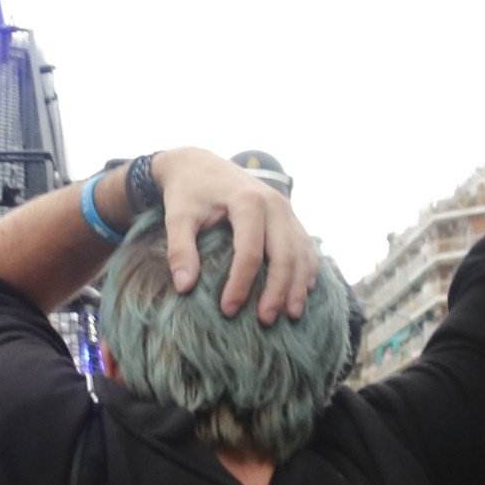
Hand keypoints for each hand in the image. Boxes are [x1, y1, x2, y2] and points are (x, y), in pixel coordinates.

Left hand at [152, 148, 320, 323]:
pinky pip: (306, 245)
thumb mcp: (177, 216)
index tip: (228, 310)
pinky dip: (307, 269)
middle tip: (266, 320)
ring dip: (298, 285)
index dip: (241, 283)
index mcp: (247, 201)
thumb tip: (184, 287)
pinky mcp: (290, 216)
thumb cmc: (188, 192)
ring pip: (301, 252)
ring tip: (291, 315)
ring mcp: (286, 209)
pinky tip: (303, 292)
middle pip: (284, 254)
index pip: (250, 251)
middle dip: (278, 290)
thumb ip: (180, 248)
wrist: (200, 164)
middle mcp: (274, 203)